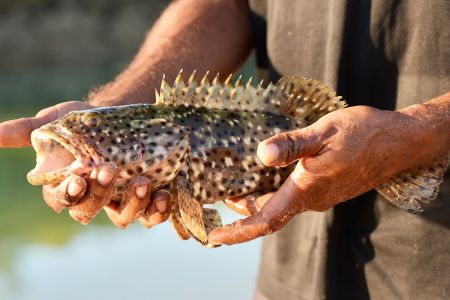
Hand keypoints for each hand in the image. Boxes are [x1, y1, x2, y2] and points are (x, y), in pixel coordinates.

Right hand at [0, 101, 170, 227]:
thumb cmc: (85, 123)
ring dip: (132, 205)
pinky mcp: (146, 200)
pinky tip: (164, 195)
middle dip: (98, 194)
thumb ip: (29, 129)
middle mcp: (92, 200)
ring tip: (141, 183)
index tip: (77, 178)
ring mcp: (120, 202)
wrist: (124, 120)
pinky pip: (152, 215)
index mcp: (66, 186)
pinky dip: (158, 211)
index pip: (61, 199)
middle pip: (90, 211)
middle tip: (108, 171)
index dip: (68, 193)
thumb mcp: (58, 119)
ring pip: (123, 218)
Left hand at [209, 106, 420, 244]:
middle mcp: (312, 199)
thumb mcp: (324, 132)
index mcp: (307, 190)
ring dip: (256, 201)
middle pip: (268, 213)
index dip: (238, 231)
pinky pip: (293, 196)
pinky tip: (266, 175)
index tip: (214, 237)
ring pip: (280, 204)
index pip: (265, 220)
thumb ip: (293, 144)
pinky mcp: (327, 187)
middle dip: (241, 211)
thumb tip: (262, 153)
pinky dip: (272, 191)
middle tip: (217, 198)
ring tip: (234, 186)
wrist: (399, 141)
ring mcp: (321, 195)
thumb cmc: (364, 134)